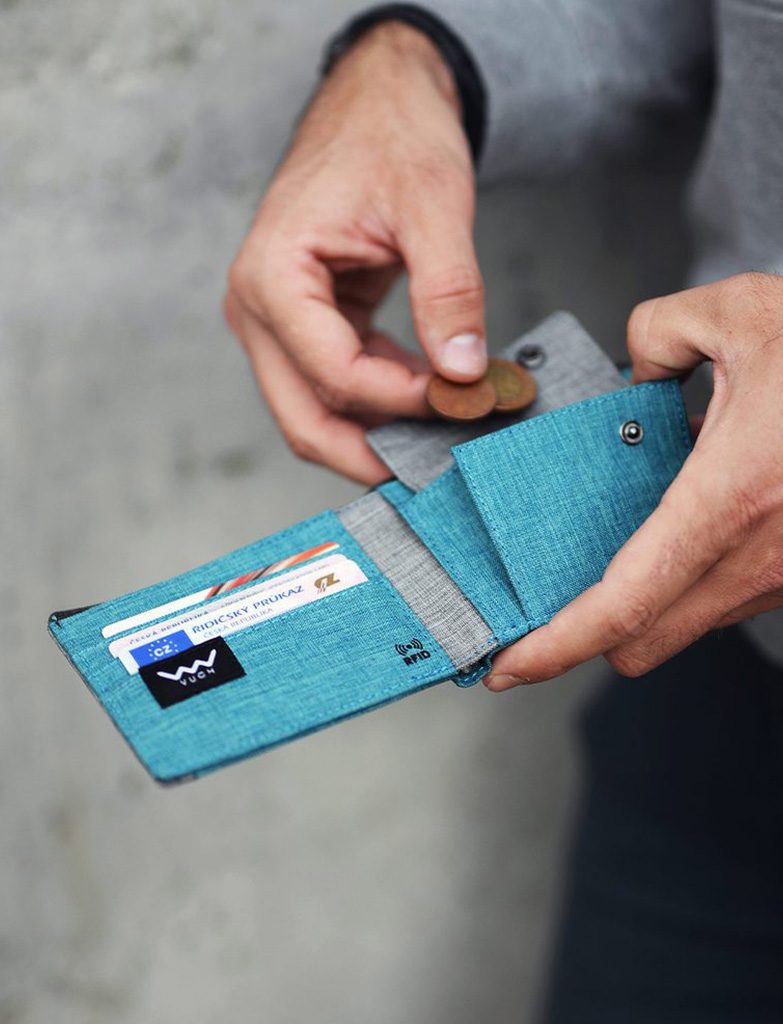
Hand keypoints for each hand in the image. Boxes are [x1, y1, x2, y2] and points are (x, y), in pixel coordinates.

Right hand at [225, 22, 486, 482]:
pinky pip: (336, 384)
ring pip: (317, 412)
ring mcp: (275, 322)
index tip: (466, 399)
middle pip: (305, 419)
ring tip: (446, 428)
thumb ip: (450, 291)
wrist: (375, 102)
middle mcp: (257, 309)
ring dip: (379, 431)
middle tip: (439, 469)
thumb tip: (465, 372)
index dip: (403, 400)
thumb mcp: (432, 205)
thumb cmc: (391, 135)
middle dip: (372, 453)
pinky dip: (381, 399)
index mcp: (272, 277)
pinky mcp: (304, 325)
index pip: (333, 374)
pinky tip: (430, 391)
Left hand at [486, 272, 782, 688]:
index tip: (509, 664)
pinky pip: (723, 599)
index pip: (623, 602)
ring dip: (638, 604)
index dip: (557, 645)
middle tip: (542, 605)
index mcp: (732, 498)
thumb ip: (659, 332)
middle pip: (642, 640)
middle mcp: (762, 555)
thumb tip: (640, 363)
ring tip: (606, 550)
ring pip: (684, 623)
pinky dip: (684, 582)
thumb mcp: (741, 312)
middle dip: (586, 634)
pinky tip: (675, 528)